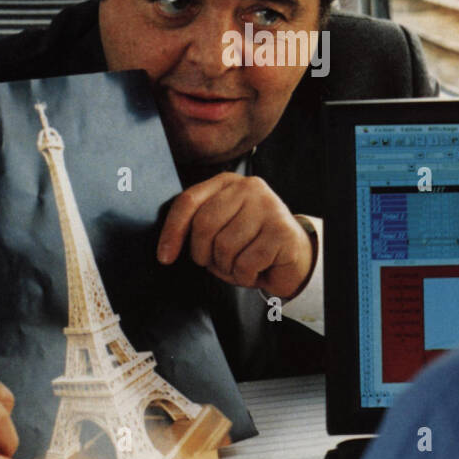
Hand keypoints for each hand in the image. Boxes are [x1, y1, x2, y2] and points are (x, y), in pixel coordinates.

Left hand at [157, 173, 313, 299]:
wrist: (293, 256)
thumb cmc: (249, 244)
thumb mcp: (220, 228)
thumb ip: (198, 226)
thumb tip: (167, 248)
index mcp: (226, 183)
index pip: (188, 201)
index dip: (172, 231)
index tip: (165, 257)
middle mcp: (248, 187)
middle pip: (204, 225)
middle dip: (203, 254)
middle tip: (215, 263)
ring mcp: (267, 206)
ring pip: (225, 247)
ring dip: (227, 268)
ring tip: (240, 265)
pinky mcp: (281, 230)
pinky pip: (246, 263)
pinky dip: (245, 276)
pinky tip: (255, 271)